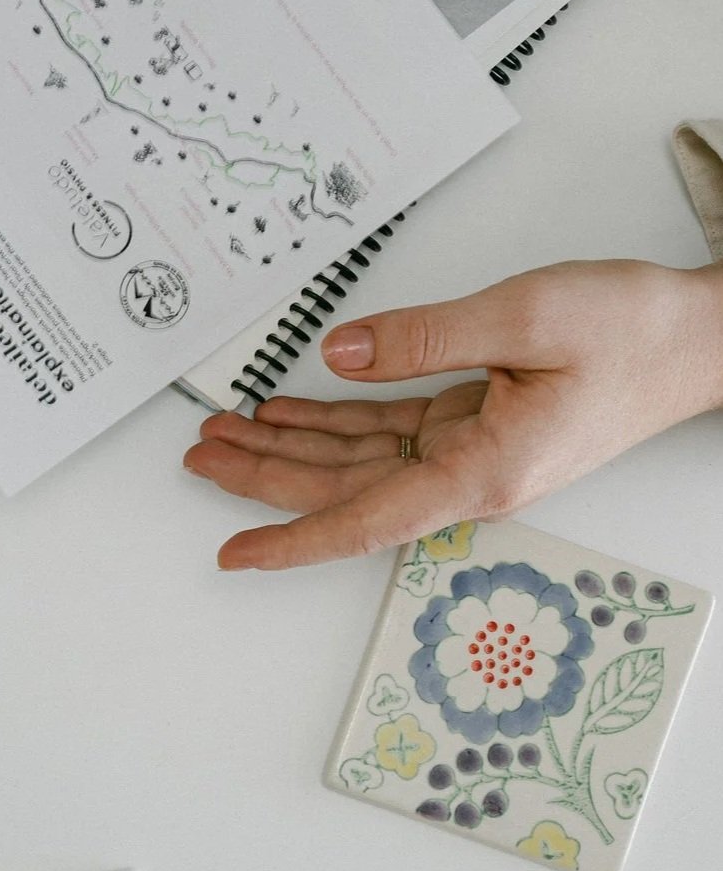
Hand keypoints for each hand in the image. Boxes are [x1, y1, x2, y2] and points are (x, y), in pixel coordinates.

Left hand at [183, 260, 722, 569]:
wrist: (699, 339)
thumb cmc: (632, 333)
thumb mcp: (526, 315)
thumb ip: (423, 337)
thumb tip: (337, 353)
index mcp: (481, 471)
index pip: (363, 518)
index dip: (290, 538)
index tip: (232, 554)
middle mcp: (465, 475)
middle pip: (340, 488)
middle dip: (262, 475)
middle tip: (198, 454)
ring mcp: (465, 454)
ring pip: (354, 461)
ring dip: (286, 446)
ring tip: (222, 431)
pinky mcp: (469, 426)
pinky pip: (384, 432)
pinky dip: (330, 419)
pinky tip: (284, 410)